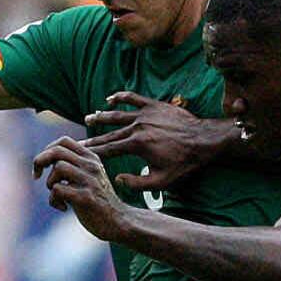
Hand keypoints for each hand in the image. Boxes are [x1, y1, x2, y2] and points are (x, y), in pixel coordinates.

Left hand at [34, 138, 131, 241]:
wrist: (117, 221)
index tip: (43, 165)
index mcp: (91, 158)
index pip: (63, 141)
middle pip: (57, 151)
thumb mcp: (88, 176)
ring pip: (58, 168)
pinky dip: (53, 200)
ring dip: (50, 183)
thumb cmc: (97, 200)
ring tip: (57, 195)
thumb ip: (73, 165)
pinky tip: (63, 207)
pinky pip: (58, 190)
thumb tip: (45, 157)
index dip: (47, 150)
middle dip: (39, 161)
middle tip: (36, 175)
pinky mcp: (86, 197)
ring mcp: (90, 181)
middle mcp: (91, 166)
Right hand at [82, 91, 233, 190]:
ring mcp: (146, 114)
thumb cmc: (185, 163)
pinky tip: (110, 98)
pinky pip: (134, 98)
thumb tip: (118, 179)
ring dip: (101, 116)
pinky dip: (121, 97)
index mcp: (137, 145)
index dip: (92, 153)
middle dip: (92, 138)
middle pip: (109, 133)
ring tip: (88, 118)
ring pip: (117, 114)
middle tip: (76, 142)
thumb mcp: (162, 181)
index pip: (108, 149)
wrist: (205, 140)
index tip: (78, 155)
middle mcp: (138, 127)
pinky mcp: (155, 105)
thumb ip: (138, 183)